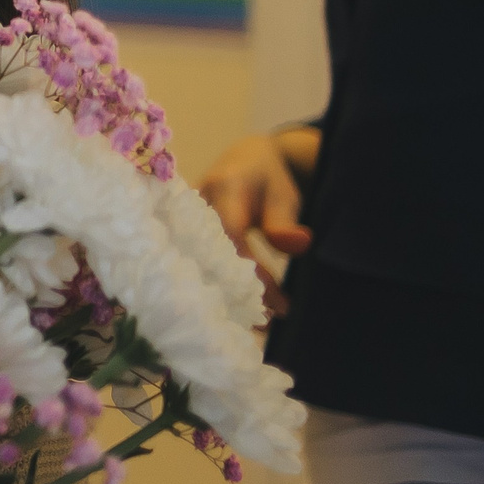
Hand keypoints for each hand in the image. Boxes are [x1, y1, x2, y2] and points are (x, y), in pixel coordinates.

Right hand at [196, 128, 318, 315]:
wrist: (242, 159)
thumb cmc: (266, 177)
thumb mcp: (282, 193)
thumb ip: (283, 221)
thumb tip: (299, 246)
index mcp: (223, 187)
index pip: (233, 233)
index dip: (252, 271)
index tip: (278, 302)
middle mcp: (196, 204)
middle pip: (212, 254)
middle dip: (238, 292)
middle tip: (269, 322)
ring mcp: (185, 219)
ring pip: (203, 263)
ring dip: (228, 294)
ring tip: (259, 324)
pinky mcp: (184, 233)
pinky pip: (199, 262)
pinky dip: (219, 286)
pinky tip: (238, 311)